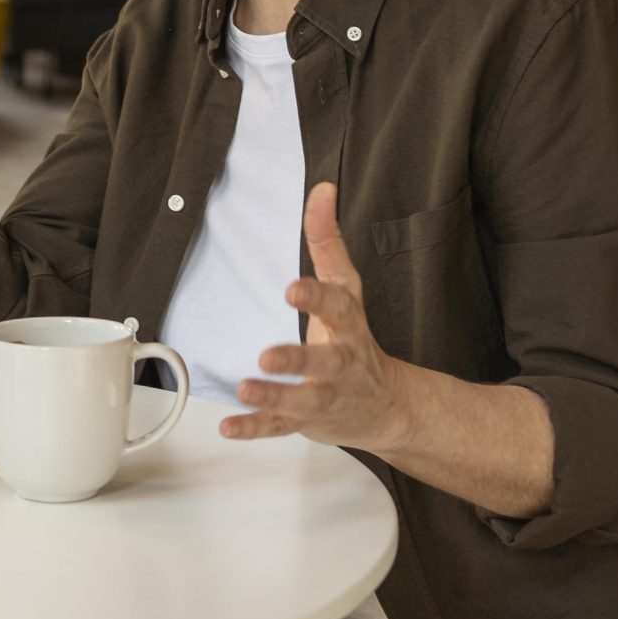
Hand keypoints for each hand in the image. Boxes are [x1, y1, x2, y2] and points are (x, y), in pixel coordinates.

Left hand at [221, 182, 418, 452]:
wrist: (388, 407)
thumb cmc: (356, 340)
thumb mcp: (348, 289)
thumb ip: (329, 241)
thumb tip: (322, 190)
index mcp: (348, 326)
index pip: (337, 307)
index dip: (316, 298)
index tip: (293, 289)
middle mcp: (341, 364)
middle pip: (323, 363)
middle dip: (297, 361)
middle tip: (268, 356)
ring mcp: (325, 397)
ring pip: (301, 400)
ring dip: (273, 396)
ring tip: (245, 388)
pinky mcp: (307, 422)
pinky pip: (280, 427)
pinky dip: (254, 428)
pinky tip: (229, 426)